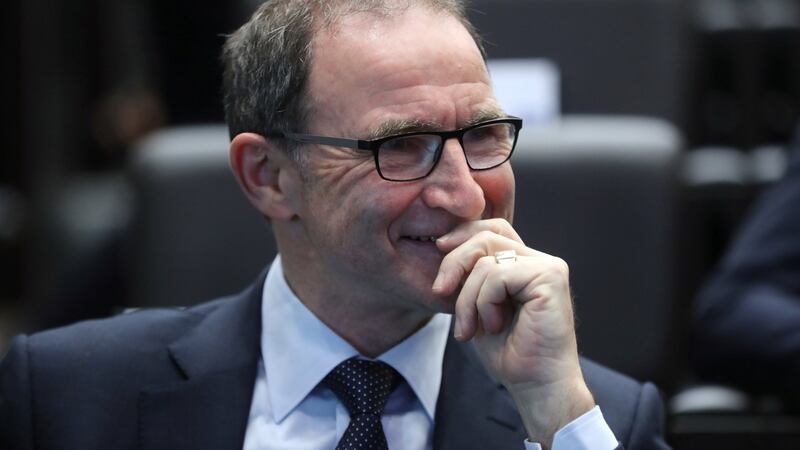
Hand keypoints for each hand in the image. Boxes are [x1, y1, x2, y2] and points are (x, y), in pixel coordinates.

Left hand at [433, 219, 594, 447]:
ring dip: (467, 298)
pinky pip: (497, 275)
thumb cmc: (509, 352)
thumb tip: (444, 242)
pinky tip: (493, 326)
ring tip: (473, 327)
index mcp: (525, 263)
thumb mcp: (477, 305)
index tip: (439, 248)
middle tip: (440, 292)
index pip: (491, 229)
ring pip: (486, 260)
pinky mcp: (550, 277)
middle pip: (486, 237)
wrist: (535, 385)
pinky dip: (484, 303)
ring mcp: (548, 267)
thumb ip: (470, 274)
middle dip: (454, 263)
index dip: (463, 234)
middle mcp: (540, 260)